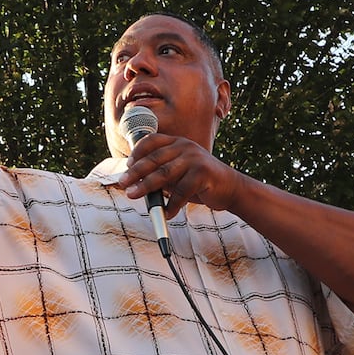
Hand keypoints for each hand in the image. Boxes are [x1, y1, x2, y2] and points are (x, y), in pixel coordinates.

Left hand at [116, 132, 246, 217]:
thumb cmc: (199, 181)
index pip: (152, 141)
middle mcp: (185, 147)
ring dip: (146, 187)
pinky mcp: (204, 173)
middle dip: (136, 172)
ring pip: (164, 173)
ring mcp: (195, 159)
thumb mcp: (177, 173)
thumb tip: (134, 183)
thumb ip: (160, 174)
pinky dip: (171, 204)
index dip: (137, 152)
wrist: (230, 188)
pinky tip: (166, 213)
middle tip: (123, 184)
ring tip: (134, 195)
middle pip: (154, 159)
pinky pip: (181, 191)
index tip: (127, 166)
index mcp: (177, 143)